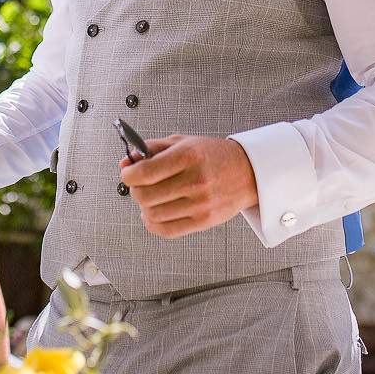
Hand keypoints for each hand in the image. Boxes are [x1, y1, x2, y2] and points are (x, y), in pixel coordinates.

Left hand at [119, 135, 258, 237]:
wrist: (247, 172)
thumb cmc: (213, 156)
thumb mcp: (183, 142)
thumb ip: (152, 149)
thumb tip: (127, 161)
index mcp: (188, 156)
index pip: (145, 173)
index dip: (128, 174)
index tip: (128, 173)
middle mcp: (195, 181)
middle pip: (145, 196)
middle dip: (135, 190)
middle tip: (139, 185)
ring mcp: (200, 204)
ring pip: (153, 214)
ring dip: (144, 207)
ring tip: (150, 198)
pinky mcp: (204, 221)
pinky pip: (166, 230)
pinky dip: (152, 224)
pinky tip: (153, 213)